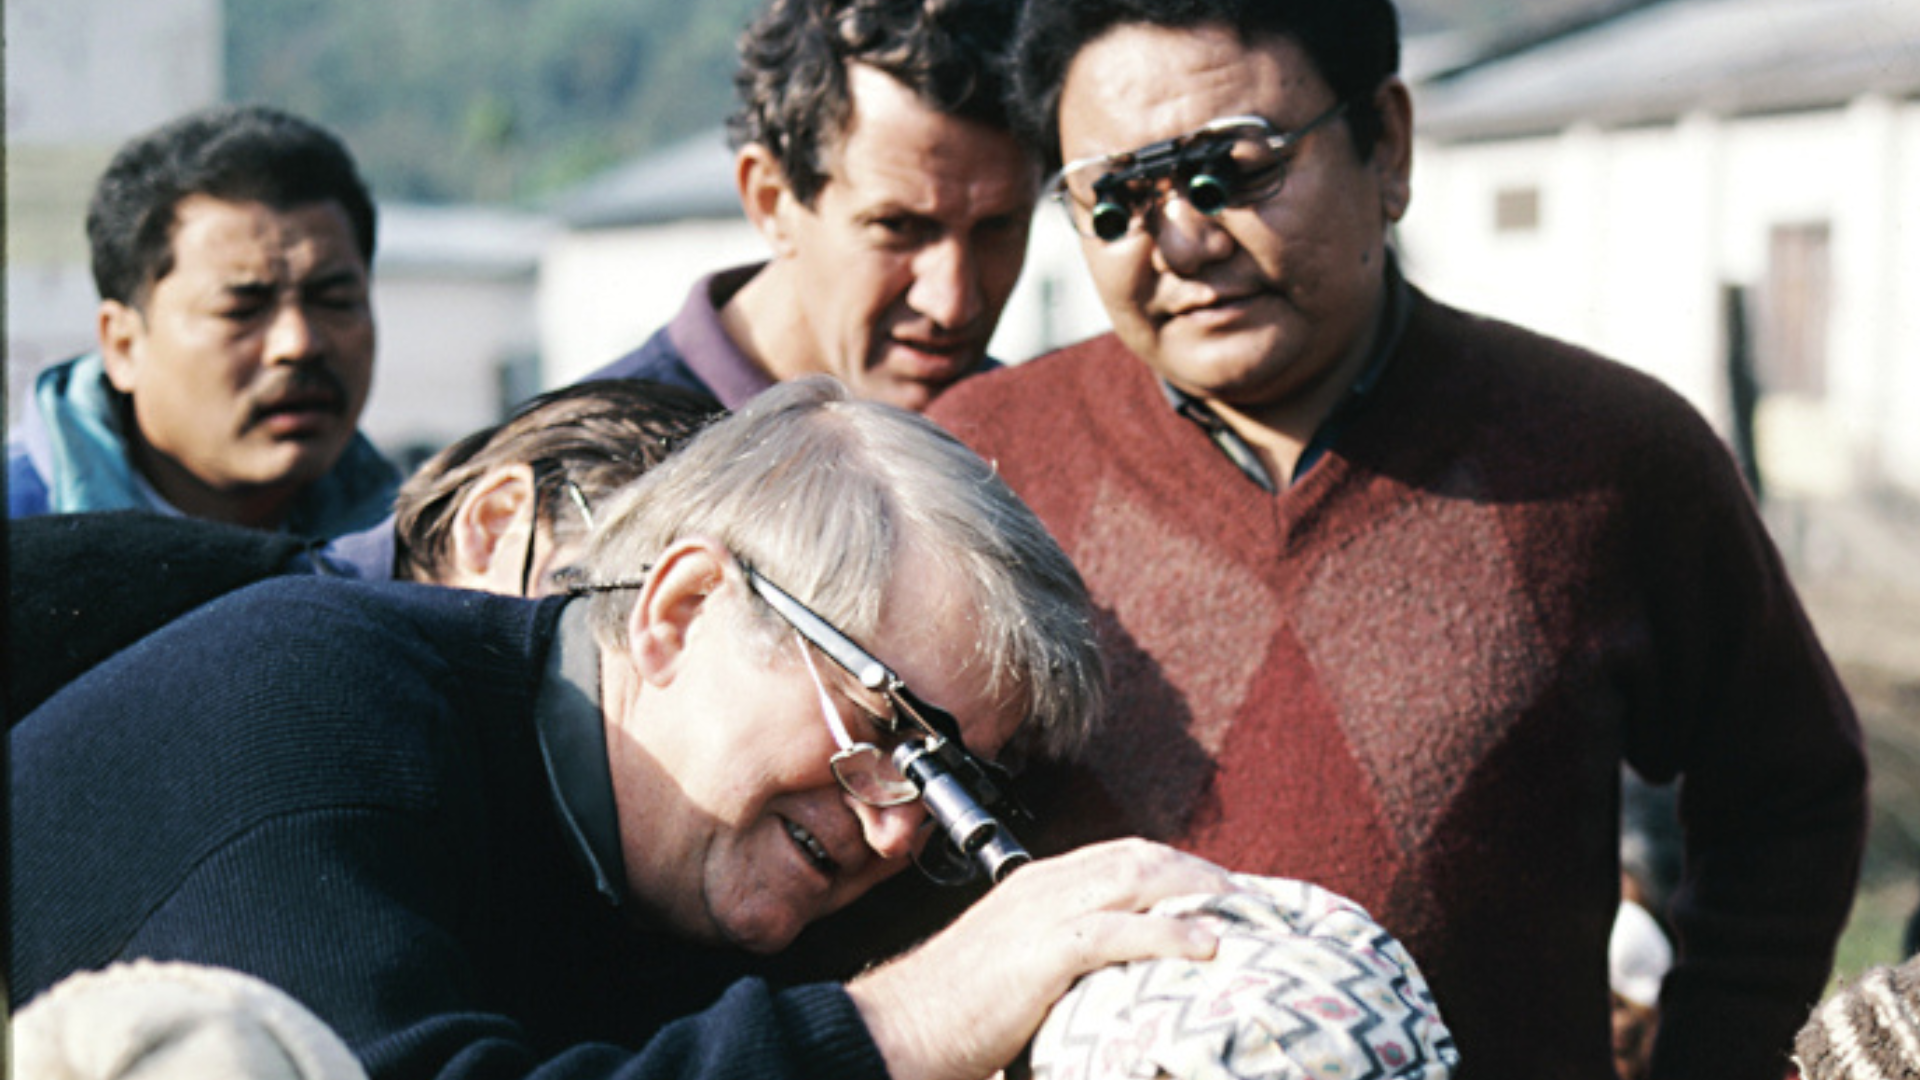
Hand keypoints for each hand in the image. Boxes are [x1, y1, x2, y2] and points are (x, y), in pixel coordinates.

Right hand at [844, 839, 1234, 1079]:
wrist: (902, 1027)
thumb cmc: (952, 1010)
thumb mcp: (1012, 965)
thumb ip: (1055, 955)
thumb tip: (1104, 975)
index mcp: (1034, 884)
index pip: (1118, 855)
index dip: (1173, 865)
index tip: (1213, 888)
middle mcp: (1042, 885)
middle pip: (1139, 857)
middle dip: (1197, 871)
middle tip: (1246, 896)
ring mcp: (1043, 913)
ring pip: (1137, 879)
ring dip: (1196, 891)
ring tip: (1241, 911)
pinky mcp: (1045, 950)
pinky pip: (1122, 930)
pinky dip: (1171, 932)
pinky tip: (1206, 944)